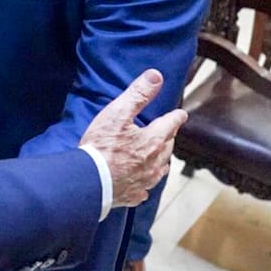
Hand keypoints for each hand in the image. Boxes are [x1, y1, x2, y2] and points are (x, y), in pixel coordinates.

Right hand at [79, 69, 187, 207]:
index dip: (176, 117)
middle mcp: (154, 162)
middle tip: (168, 132)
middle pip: (167, 146)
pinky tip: (142, 183)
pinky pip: (145, 188)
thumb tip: (156, 76)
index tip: (181, 114)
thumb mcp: (117, 113)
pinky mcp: (133, 194)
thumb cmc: (101, 146)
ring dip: (161, 159)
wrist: (90, 180)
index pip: (171, 124)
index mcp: (153, 140)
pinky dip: (146, 183)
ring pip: (160, 168)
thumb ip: (137, 94)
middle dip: (169, 137)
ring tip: (159, 155)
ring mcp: (145, 180)